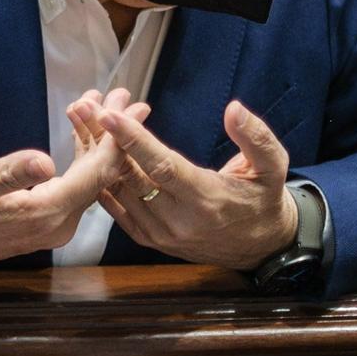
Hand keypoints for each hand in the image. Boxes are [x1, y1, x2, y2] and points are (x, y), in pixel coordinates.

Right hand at [0, 88, 147, 282]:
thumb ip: (7, 175)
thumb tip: (44, 161)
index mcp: (45, 214)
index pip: (95, 175)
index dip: (116, 138)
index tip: (131, 106)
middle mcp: (58, 224)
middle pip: (100, 176)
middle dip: (114, 135)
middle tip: (126, 96)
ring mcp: (52, 224)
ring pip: (88, 180)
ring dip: (97, 142)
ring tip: (105, 105)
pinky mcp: (43, 219)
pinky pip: (73, 186)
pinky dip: (79, 156)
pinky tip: (79, 132)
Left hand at [87, 97, 298, 271]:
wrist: (259, 246)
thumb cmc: (263, 199)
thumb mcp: (273, 167)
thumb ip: (256, 138)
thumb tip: (234, 109)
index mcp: (207, 200)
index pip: (163, 167)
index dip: (135, 141)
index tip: (110, 116)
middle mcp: (179, 220)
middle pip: (133, 177)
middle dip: (108, 141)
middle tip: (87, 109)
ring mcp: (161, 233)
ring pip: (121, 192)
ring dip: (101, 158)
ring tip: (84, 123)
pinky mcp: (150, 238)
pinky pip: (118, 209)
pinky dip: (104, 181)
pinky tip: (93, 154)